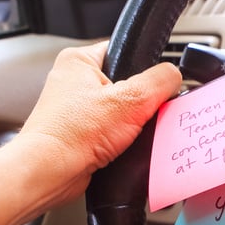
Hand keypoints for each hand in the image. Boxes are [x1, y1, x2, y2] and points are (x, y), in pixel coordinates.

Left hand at [5, 41, 182, 216]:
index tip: (155, 85)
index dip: (145, 68)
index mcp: (78, 60)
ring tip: (126, 133)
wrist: (49, 173)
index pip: (124, 51)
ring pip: (121, 111)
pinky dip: (120, 141)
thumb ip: (160, 81)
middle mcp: (73, 82)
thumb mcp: (131, 99)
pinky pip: (112, 132)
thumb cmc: (71, 134)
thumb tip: (175, 76)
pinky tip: (119, 148)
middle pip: (126, 84)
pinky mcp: (79, 134)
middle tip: (139, 114)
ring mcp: (75, 110)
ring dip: (130, 124)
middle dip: (139, 103)